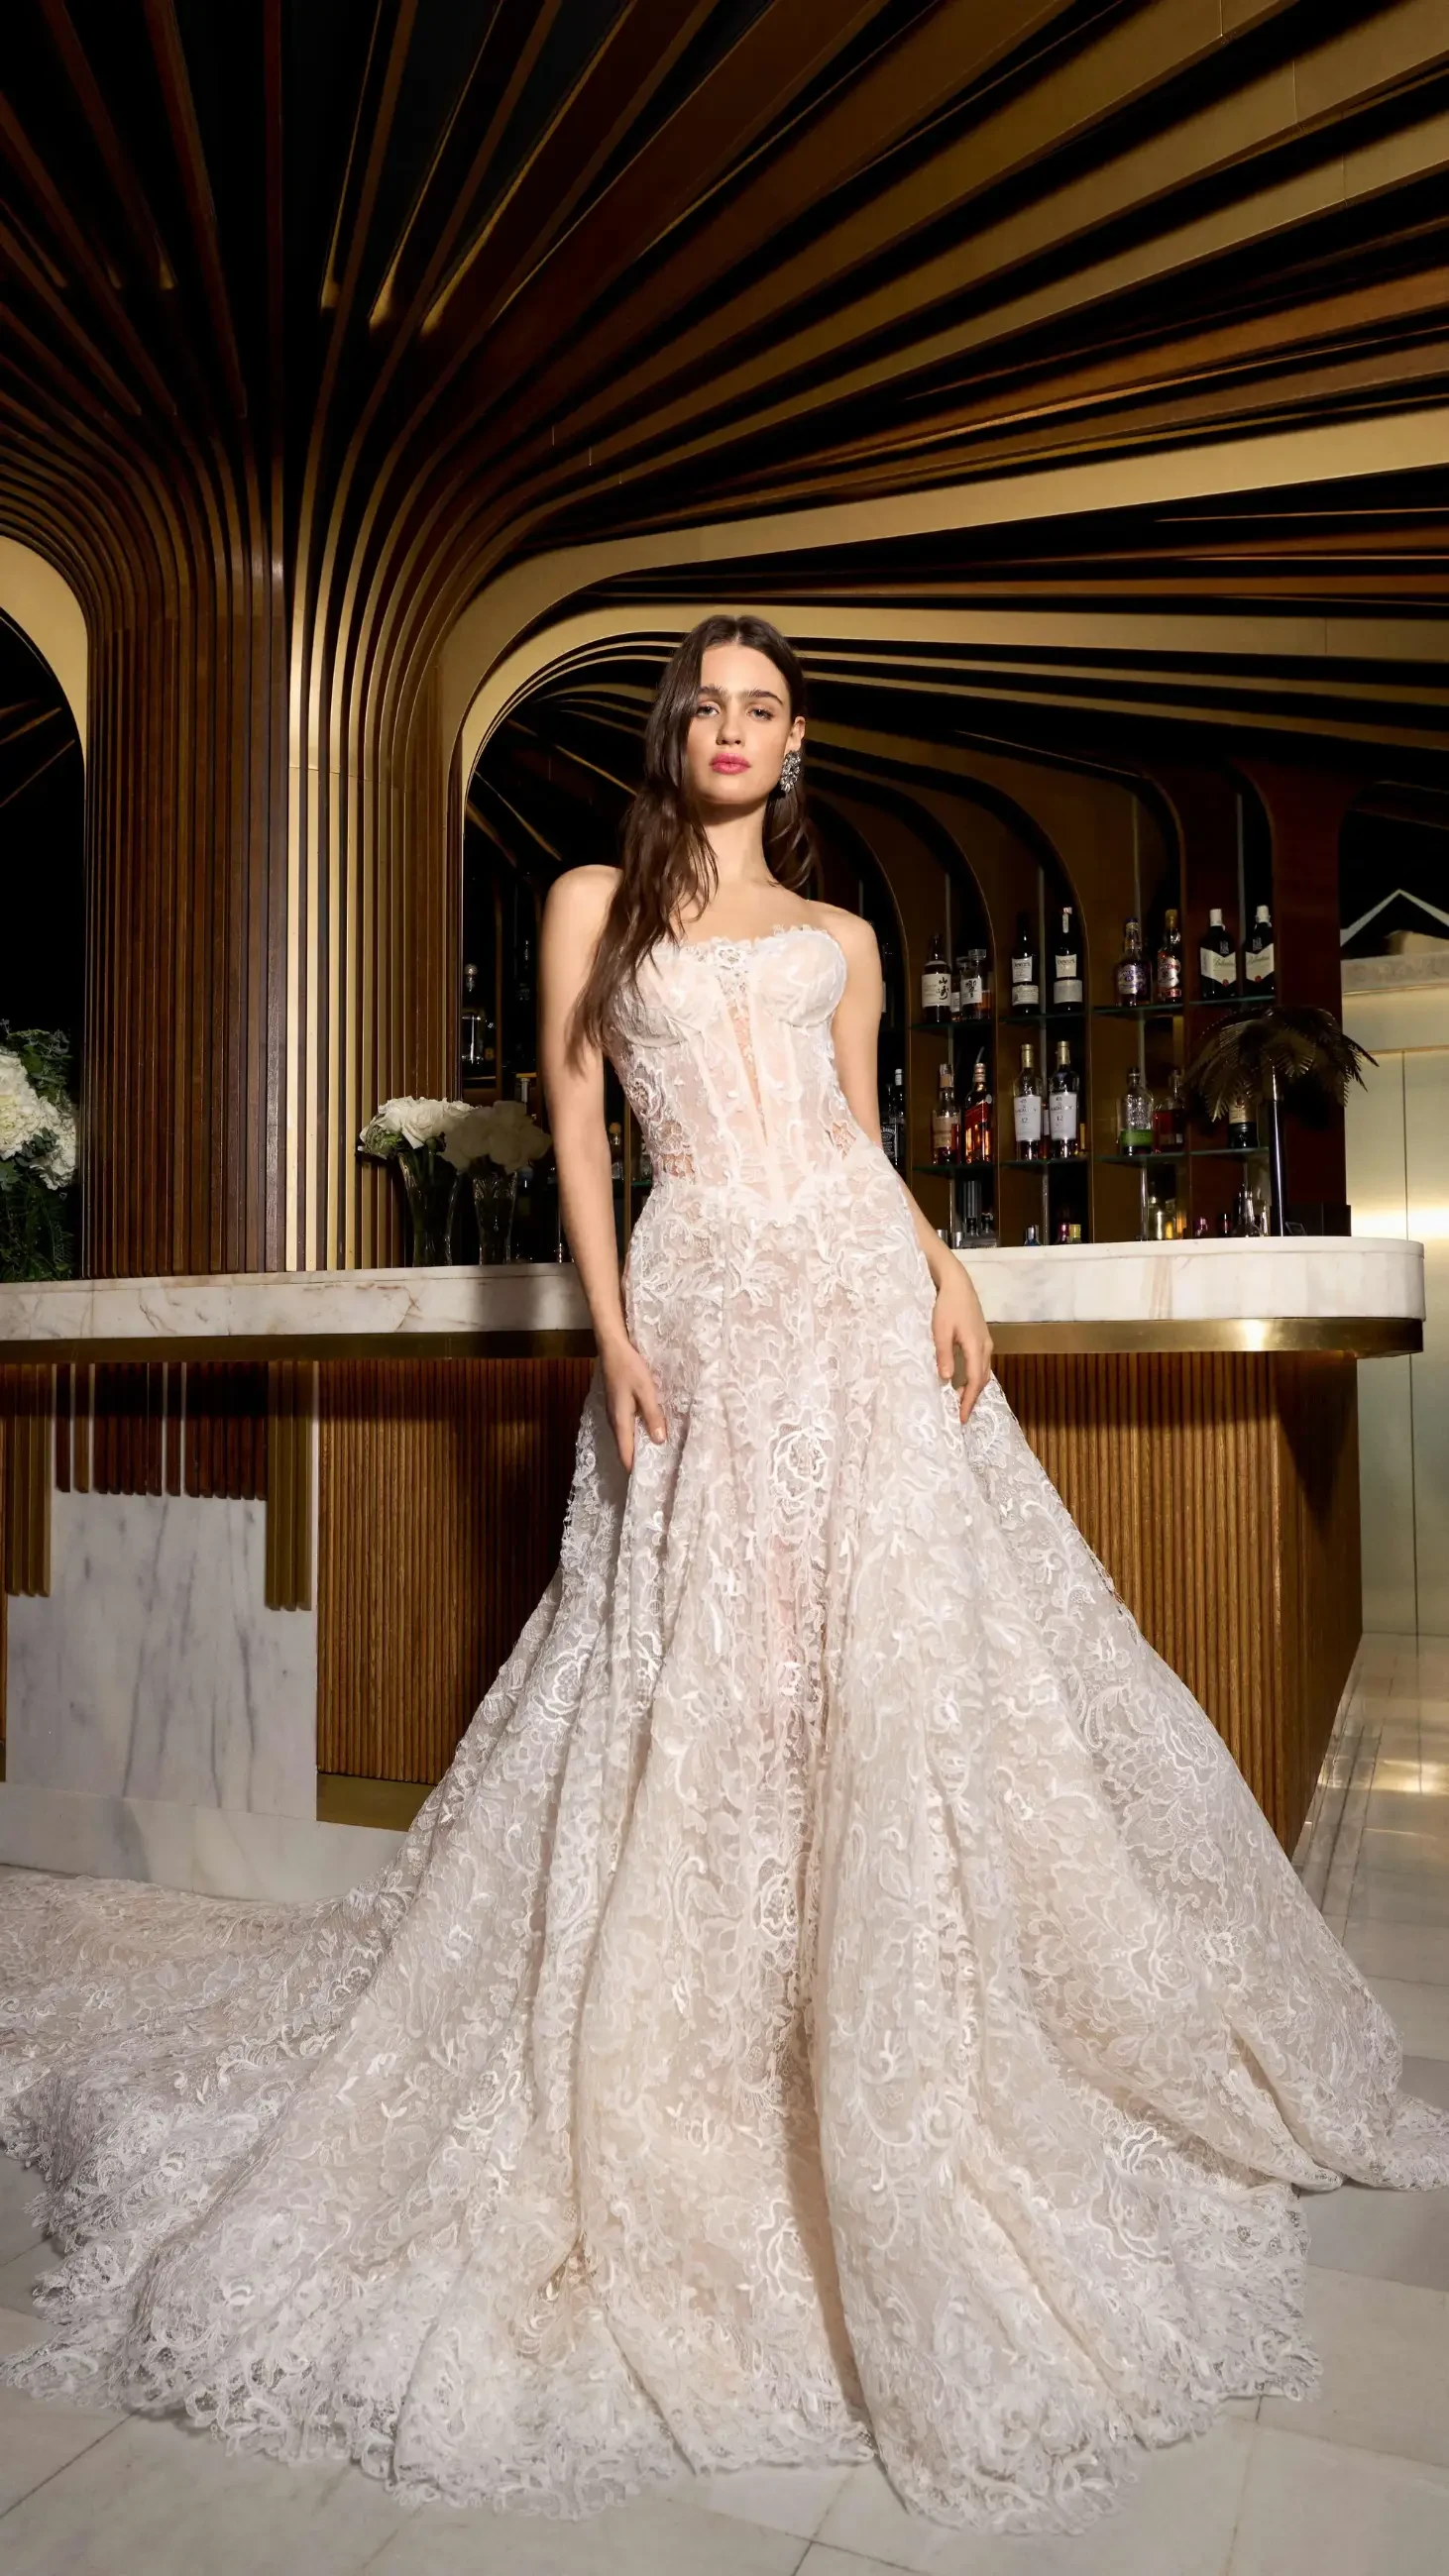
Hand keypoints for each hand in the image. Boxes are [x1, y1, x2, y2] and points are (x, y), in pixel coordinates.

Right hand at [600, 1334, 667, 1468]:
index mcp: (620, 1421)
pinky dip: (636, 1434)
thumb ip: (653, 1416)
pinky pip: (626, 1427)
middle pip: (624, 1448)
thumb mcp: (646, 1391)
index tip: (649, 1482)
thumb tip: (659, 1442)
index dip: (635, 1469)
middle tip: (658, 1471)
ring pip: (625, 1438)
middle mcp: (613, 1421)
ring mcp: (613, 1413)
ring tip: (656, 1456)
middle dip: (639, 1461)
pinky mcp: (616, 1405)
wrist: (612, 1347)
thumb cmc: (630, 1367)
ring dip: (638, 1447)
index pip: (625, 1454)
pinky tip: (648, 1432)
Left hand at [931, 1264, 993, 1422]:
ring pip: (983, 1371)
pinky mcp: (982, 1337)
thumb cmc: (946, 1305)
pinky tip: (965, 1380)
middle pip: (982, 1379)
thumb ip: (944, 1355)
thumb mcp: (940, 1330)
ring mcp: (986, 1341)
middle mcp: (985, 1346)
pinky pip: (982, 1363)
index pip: (973, 1381)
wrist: (957, 1283)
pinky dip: (975, 1376)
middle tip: (961, 1414)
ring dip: (974, 1388)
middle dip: (972, 1398)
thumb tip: (946, 1379)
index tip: (961, 1417)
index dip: (967, 1400)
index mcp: (976, 1346)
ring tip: (962, 1401)